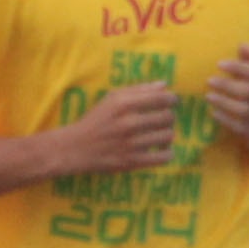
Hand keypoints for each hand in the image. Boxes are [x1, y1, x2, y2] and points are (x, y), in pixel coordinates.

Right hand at [65, 79, 188, 174]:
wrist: (75, 148)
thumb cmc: (96, 120)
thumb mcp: (112, 98)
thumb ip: (138, 90)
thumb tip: (164, 85)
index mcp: (124, 104)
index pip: (162, 99)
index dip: (172, 100)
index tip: (172, 102)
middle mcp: (128, 123)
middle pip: (168, 117)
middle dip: (169, 117)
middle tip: (162, 120)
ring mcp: (131, 144)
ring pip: (168, 136)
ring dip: (167, 135)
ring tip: (160, 135)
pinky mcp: (132, 162)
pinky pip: (164, 157)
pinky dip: (167, 153)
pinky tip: (161, 150)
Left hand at [207, 50, 248, 163]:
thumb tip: (243, 44)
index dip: (238, 68)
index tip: (219, 64)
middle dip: (228, 85)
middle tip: (209, 80)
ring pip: (245, 111)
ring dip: (225, 103)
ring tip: (209, 96)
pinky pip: (242, 129)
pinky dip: (226, 120)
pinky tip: (214, 113)